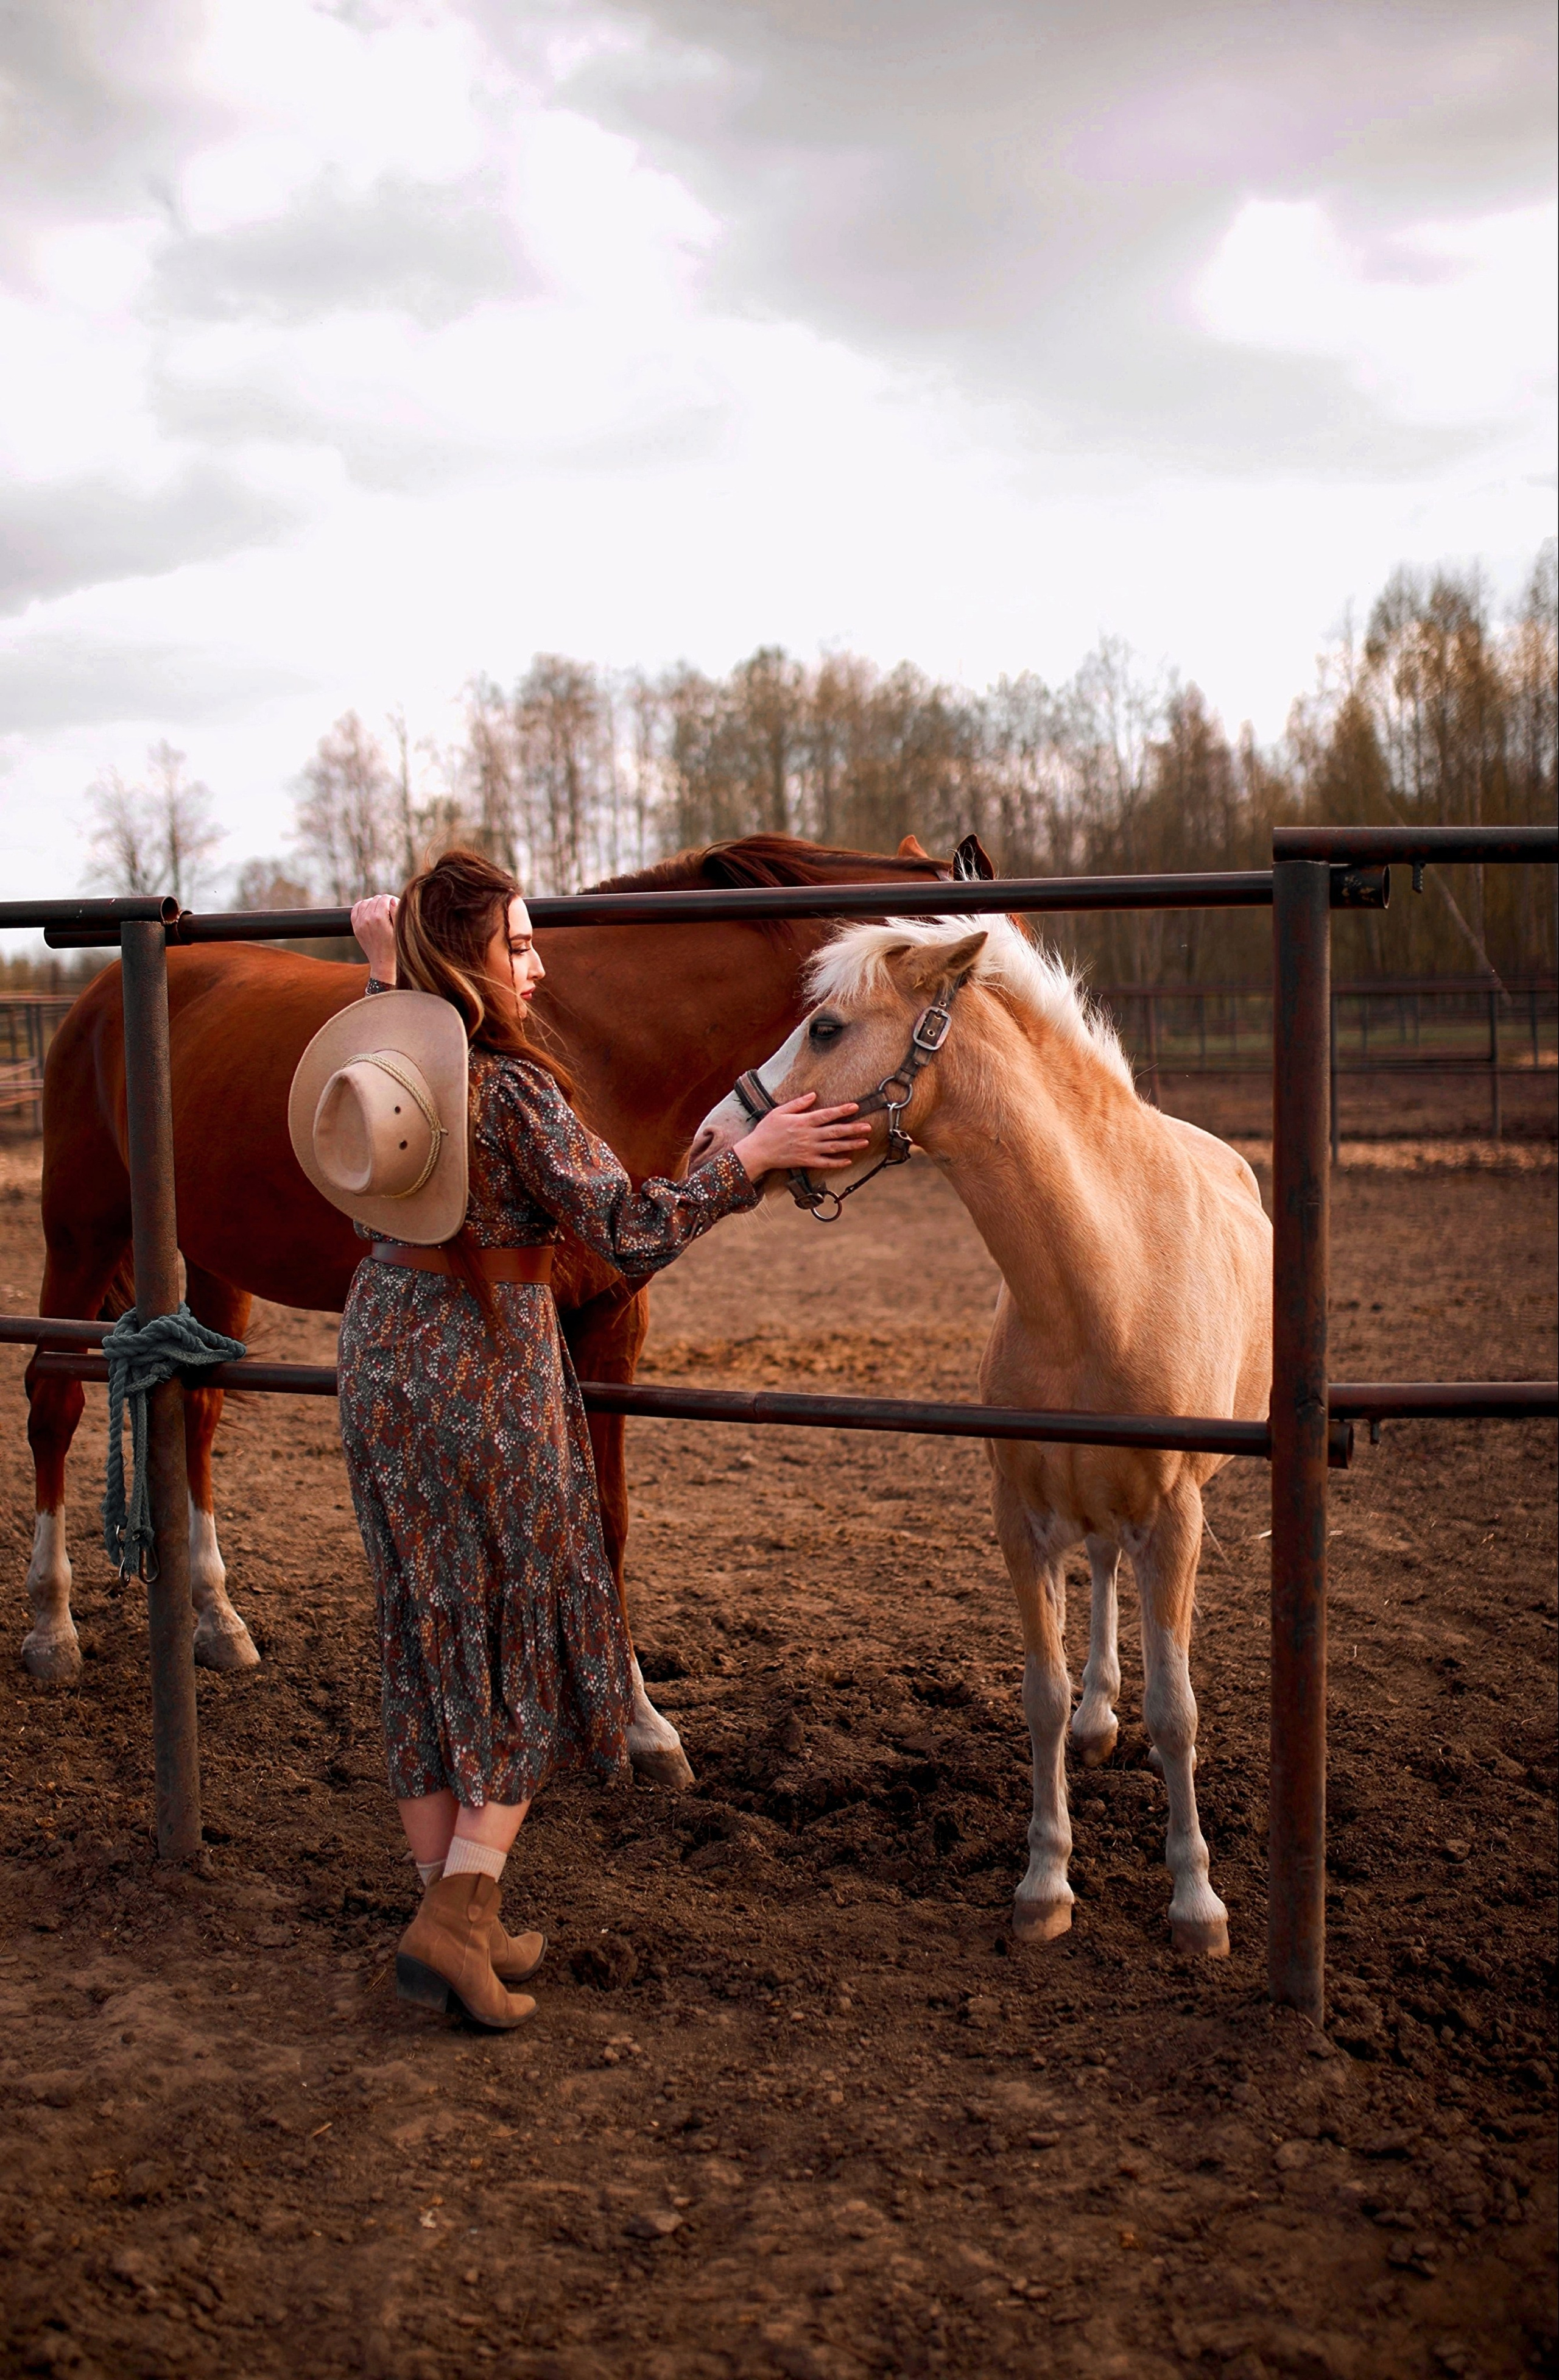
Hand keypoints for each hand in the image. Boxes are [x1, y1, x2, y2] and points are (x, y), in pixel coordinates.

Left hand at [351, 894, 398, 980]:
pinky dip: (362, 907)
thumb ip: (396, 911)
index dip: (393, 900)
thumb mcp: (399, 930)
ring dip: (373, 904)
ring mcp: (359, 923)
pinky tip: (369, 911)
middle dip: (384, 902)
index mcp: (379, 918)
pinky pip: (356, 909)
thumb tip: (392, 899)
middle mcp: (367, 919)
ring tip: (380, 910)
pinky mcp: (355, 927)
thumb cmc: (395, 947)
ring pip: (365, 902)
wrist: (383, 962)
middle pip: (375, 899)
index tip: (396, 906)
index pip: (385, 898)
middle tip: (390, 910)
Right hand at [736, 1094, 873, 1182]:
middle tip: (868, 1126)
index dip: (842, 1110)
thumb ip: (798, 1104)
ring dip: (851, 1145)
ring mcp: (808, 1150)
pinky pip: (825, 1163)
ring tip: (865, 1142)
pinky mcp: (806, 1161)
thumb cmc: (767, 1130)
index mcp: (803, 1121)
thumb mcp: (779, 1111)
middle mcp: (808, 1136)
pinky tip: (848, 1160)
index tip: (855, 1107)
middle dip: (853, 1129)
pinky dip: (837, 1162)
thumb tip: (813, 1095)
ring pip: (834, 1147)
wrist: (758, 1152)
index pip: (827, 1114)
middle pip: (835, 1131)